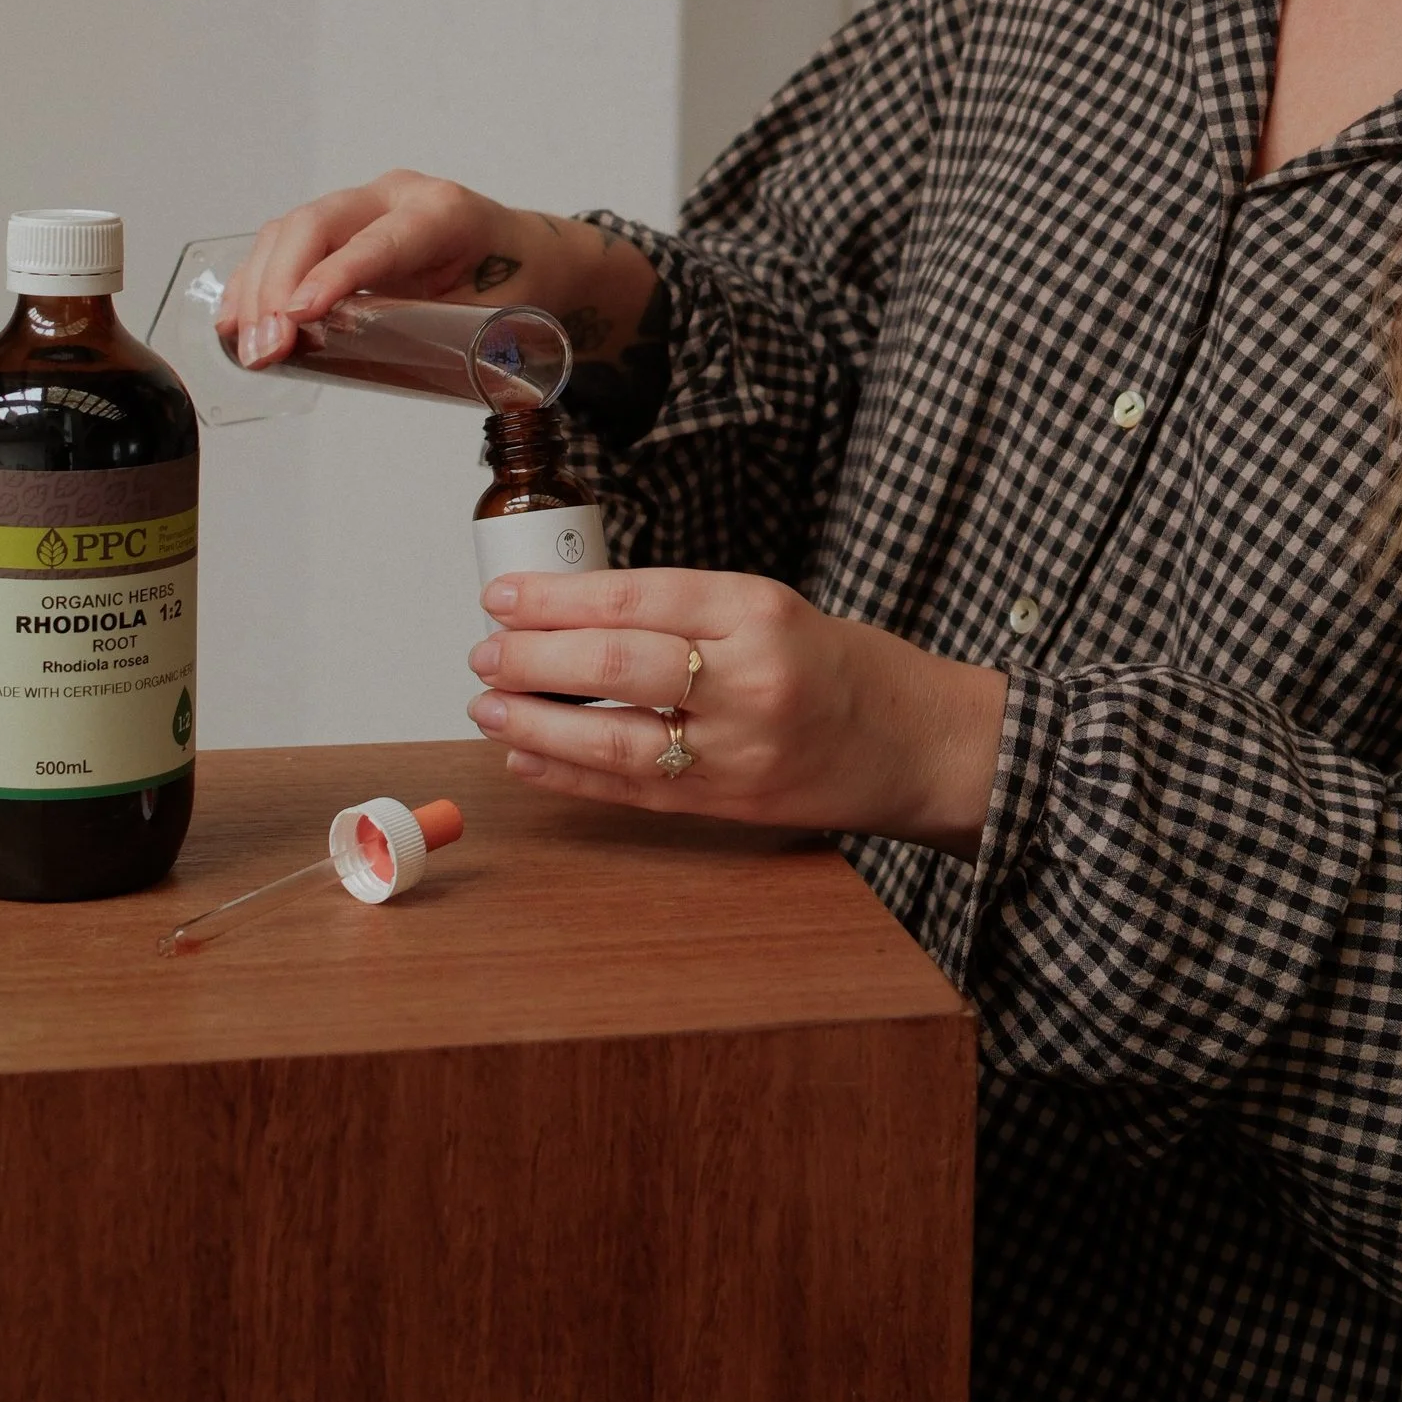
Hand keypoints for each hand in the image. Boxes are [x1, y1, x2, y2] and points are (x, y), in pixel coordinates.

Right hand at [219, 174, 646, 368]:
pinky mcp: (339, 229)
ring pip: (291, 231)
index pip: (379, 240)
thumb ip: (445, 336)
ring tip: (249, 348)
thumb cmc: (519, 282)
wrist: (530, 256)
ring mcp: (362, 207)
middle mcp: (396, 197)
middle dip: (280, 287)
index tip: (299, 315)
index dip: (336, 275)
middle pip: (318, 224)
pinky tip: (237, 324)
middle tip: (266, 349)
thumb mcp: (499, 314)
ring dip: (259, 290)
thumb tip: (388, 372)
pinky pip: (284, 246)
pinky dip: (256, 283)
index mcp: (443, 212)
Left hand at [467, 566, 1009, 860]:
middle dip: (535, 659)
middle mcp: (752, 681)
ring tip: (488, 705)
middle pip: (619, 665)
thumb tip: (573, 614)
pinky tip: (527, 755)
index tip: (505, 598)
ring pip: (617, 739)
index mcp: (761, 612)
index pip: (640, 597)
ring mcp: (742, 751)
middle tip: (485, 651)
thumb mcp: (773, 608)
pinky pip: (635, 790)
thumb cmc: (839, 667)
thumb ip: (687, 611)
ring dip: (538, 723)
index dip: (559, 600)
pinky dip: (571, 775)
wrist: (916, 743)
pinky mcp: (733, 804)